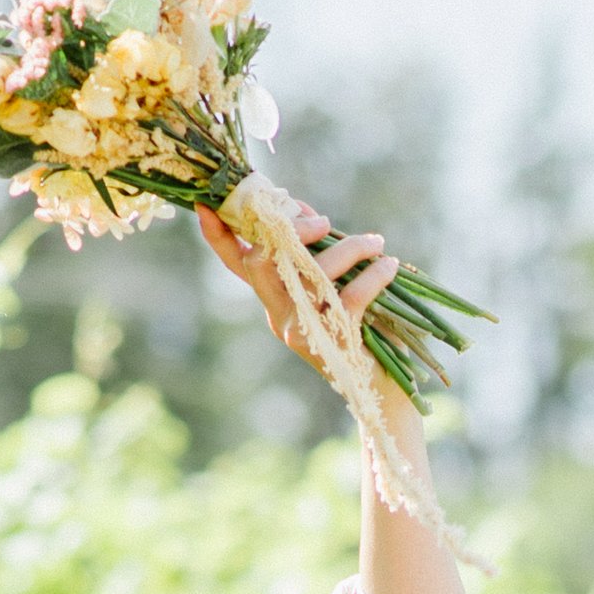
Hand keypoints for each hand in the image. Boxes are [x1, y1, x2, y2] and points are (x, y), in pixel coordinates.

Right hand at [196, 200, 402, 378]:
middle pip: (262, 263)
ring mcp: (304, 333)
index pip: (237, 265)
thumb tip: (300, 208)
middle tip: (326, 222)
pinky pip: (352, 296)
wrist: (383, 388)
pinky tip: (388, 264)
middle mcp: (279, 317)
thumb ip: (310, 252)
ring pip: (314, 274)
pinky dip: (374, 275)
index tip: (205, 204)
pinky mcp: (333, 343)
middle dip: (293, 231)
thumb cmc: (359, 328)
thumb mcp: (328, 286)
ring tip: (375, 243)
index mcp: (272, 301)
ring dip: (350, 249)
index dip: (219, 236)